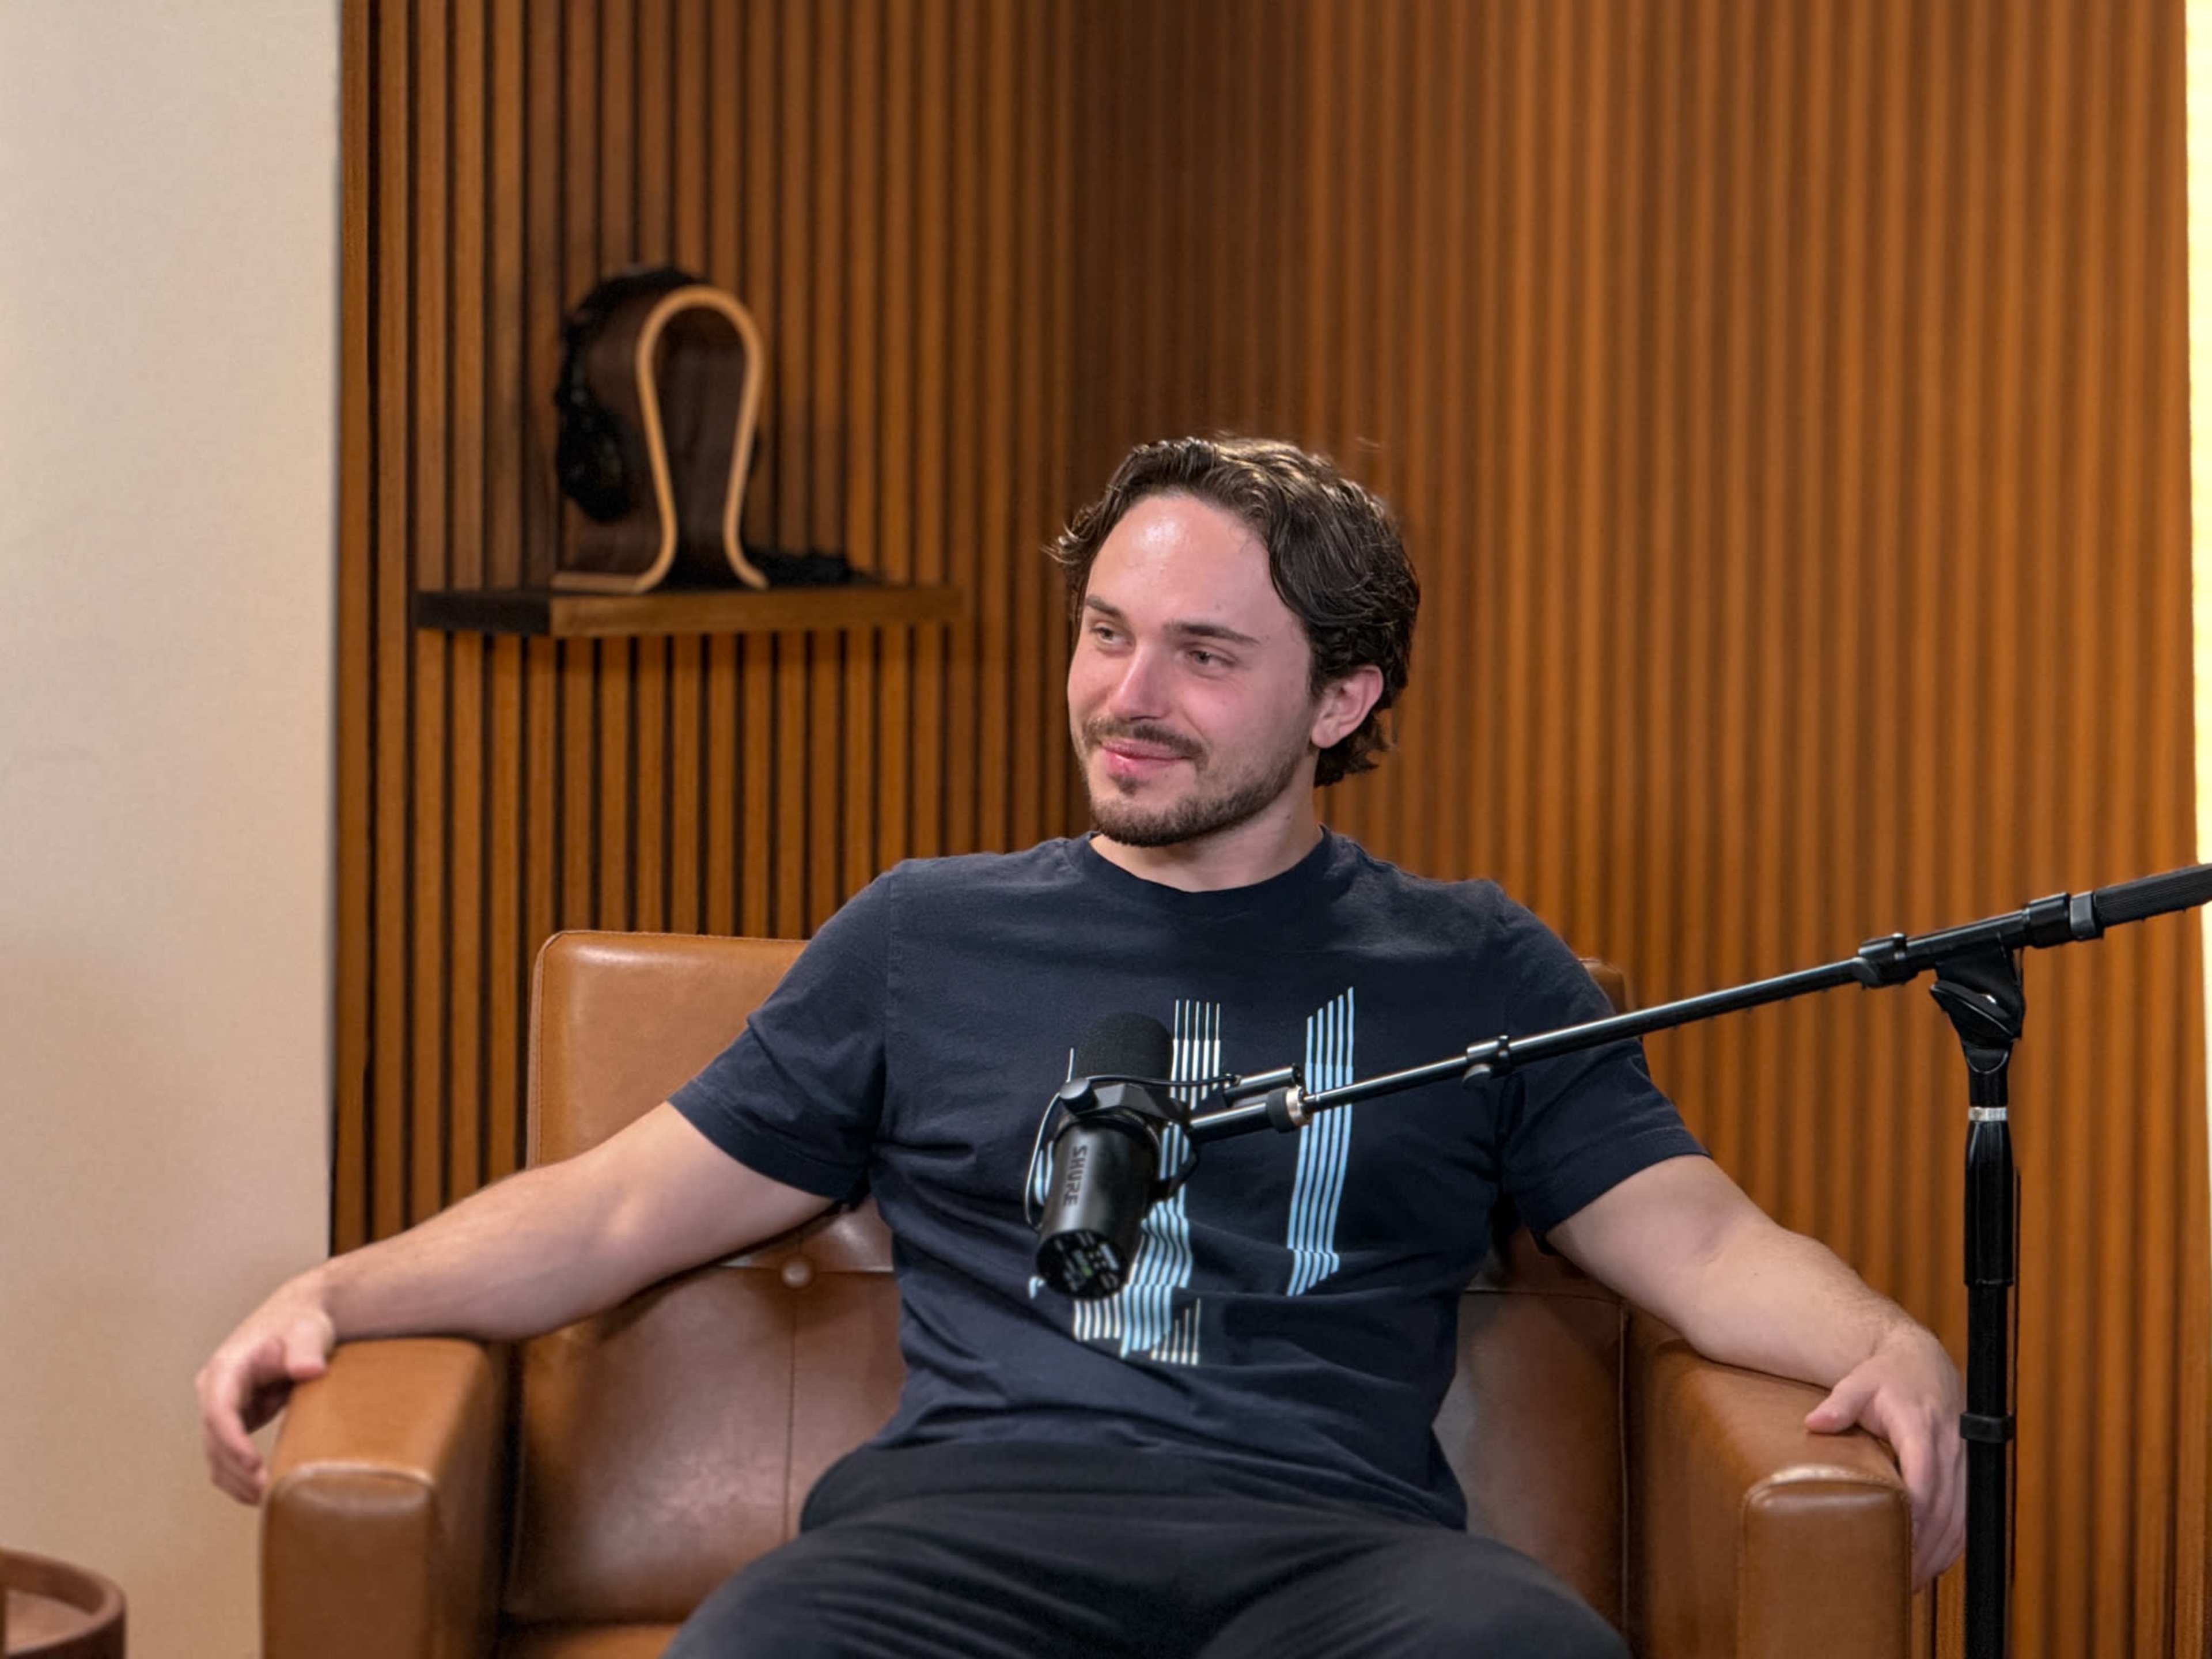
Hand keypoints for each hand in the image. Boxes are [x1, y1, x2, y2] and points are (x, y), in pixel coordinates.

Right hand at [195, 1286, 335, 1503]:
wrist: (300, 1318)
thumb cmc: (302, 1323)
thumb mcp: (308, 1330)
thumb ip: (306, 1349)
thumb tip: (309, 1370)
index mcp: (226, 1369)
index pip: (219, 1411)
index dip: (233, 1442)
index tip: (254, 1466)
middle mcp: (215, 1391)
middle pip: (215, 1440)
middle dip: (238, 1470)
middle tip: (269, 1494)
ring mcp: (222, 1408)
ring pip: (216, 1454)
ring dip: (236, 1480)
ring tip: (267, 1501)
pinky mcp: (236, 1420)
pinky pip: (228, 1455)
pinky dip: (240, 1477)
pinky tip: (262, 1494)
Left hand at [1804, 1325, 1964, 1588]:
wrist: (1924, 1366)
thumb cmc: (1887, 1378)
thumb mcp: (1859, 1383)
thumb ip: (1839, 1403)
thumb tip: (1815, 1422)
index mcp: (1922, 1427)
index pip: (1924, 1476)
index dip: (1914, 1511)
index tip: (1894, 1540)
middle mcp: (1949, 1449)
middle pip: (1943, 1508)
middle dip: (1922, 1546)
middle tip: (1895, 1578)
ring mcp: (1963, 1465)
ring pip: (1959, 1519)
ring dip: (1937, 1553)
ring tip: (1908, 1582)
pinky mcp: (1966, 1477)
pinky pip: (1965, 1519)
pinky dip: (1951, 1546)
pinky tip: (1929, 1565)